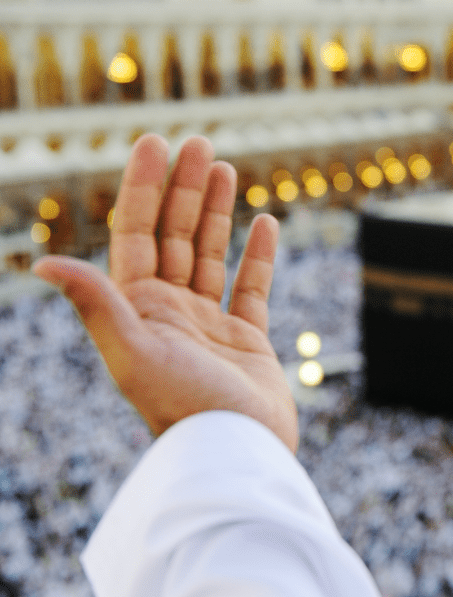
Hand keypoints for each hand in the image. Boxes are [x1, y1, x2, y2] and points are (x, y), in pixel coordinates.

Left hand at [33, 135, 297, 451]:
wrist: (236, 453)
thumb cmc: (183, 408)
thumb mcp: (133, 353)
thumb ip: (97, 304)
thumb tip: (43, 263)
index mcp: (139, 309)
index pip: (139, 234)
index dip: (146, 188)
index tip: (157, 144)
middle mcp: (170, 312)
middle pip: (175, 236)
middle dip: (185, 188)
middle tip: (198, 143)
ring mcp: (209, 325)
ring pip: (210, 253)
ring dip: (216, 211)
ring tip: (226, 168)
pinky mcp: (247, 341)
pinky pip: (252, 287)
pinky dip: (259, 254)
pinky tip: (266, 222)